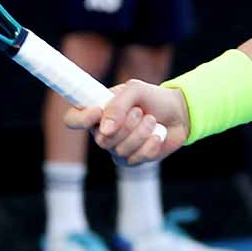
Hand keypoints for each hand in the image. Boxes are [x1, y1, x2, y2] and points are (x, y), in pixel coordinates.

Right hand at [63, 79, 188, 165]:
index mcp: (96, 111)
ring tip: (151, 120)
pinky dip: (150, 145)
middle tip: (140, 111)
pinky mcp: (133, 160)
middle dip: (125, 125)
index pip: (72, 120)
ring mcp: (116, 148)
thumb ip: (118, 105)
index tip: (98, 111)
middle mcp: (102, 132)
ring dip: (140, 133)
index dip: (81, 119)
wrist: (179, 113)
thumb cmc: (153, 98)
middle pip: (101, 140)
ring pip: (120, 150)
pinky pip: (136, 158)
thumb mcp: (135, 90)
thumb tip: (105, 130)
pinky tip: (158, 135)